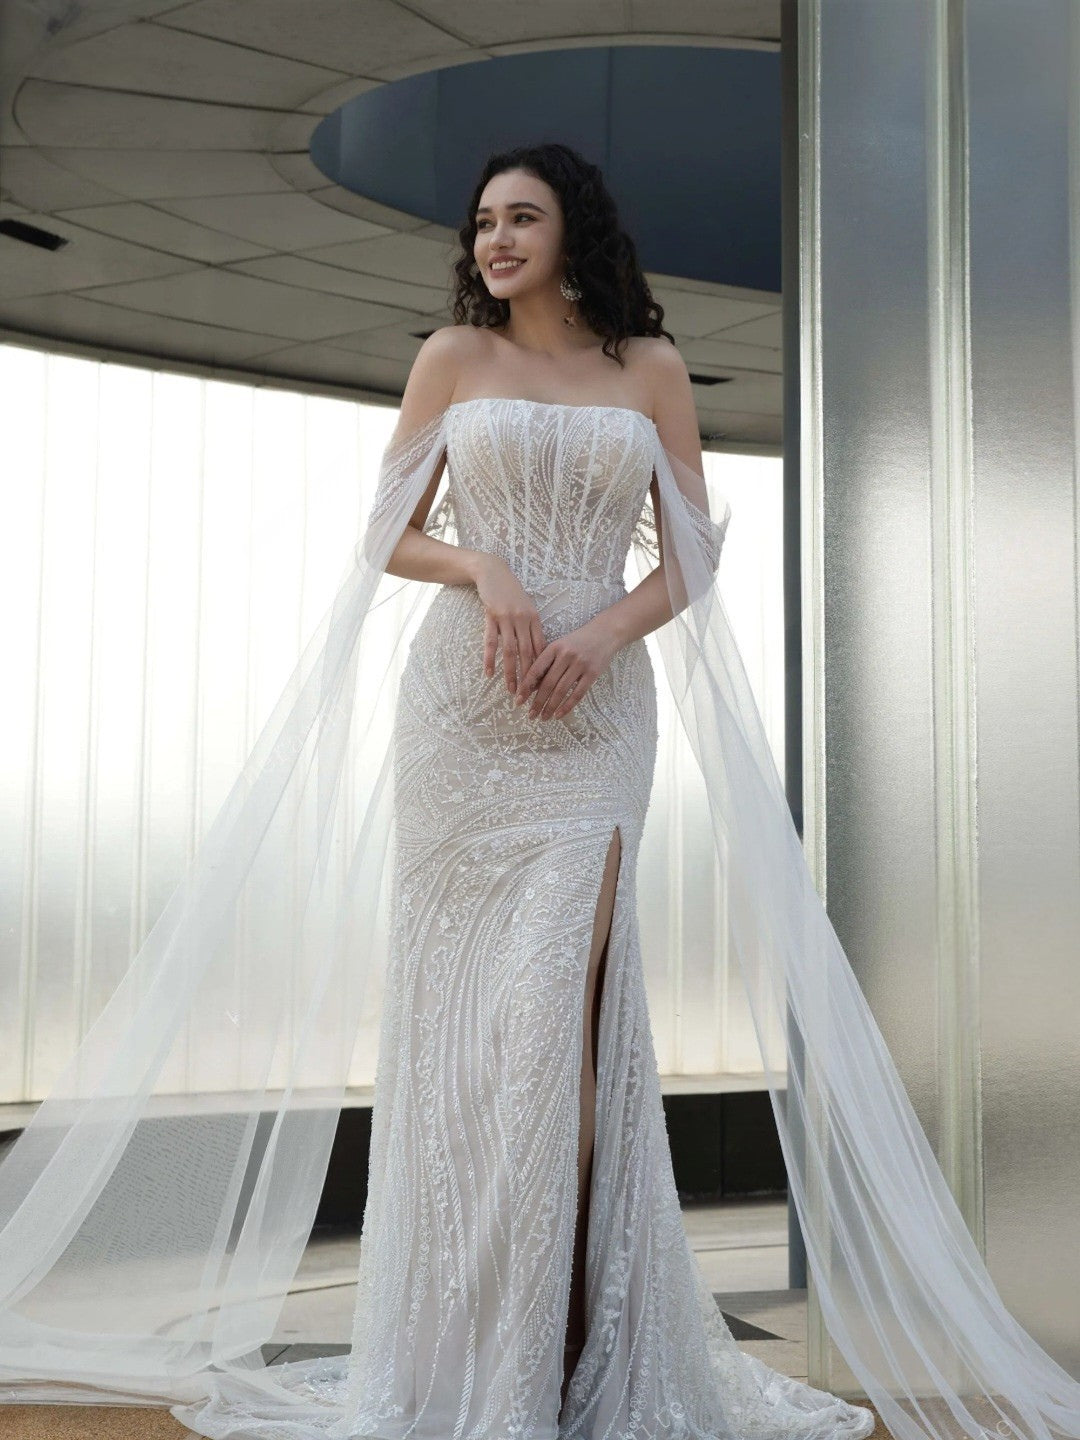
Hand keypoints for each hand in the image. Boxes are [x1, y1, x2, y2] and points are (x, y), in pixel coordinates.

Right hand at [473, 554, 546, 695]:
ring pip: (510, 651)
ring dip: (510, 673)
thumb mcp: (526, 608)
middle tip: (527, 696)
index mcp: (535, 619)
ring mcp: (507, 618)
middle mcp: (523, 620)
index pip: (540, 649)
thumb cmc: (511, 592)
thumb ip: (532, 628)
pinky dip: (490, 659)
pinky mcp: (491, 616)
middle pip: (527, 654)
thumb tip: (538, 652)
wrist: (493, 572)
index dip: (541, 669)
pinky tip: (489, 673)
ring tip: (510, 690)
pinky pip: (490, 642)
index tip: (542, 687)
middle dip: (528, 677)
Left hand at [513, 617, 621, 721]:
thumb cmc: (578, 641)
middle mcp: (566, 655)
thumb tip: (531, 687)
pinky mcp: (593, 673)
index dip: (526, 687)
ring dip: (550, 707)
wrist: (606, 632)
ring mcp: (580, 664)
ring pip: (561, 690)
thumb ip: (546, 663)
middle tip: (531, 715)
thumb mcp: (560, 646)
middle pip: (548, 683)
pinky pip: (578, 694)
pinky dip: (567, 706)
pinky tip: (559, 715)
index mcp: (554, 647)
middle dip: (537, 702)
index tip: (518, 700)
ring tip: (543, 717)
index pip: (536, 670)